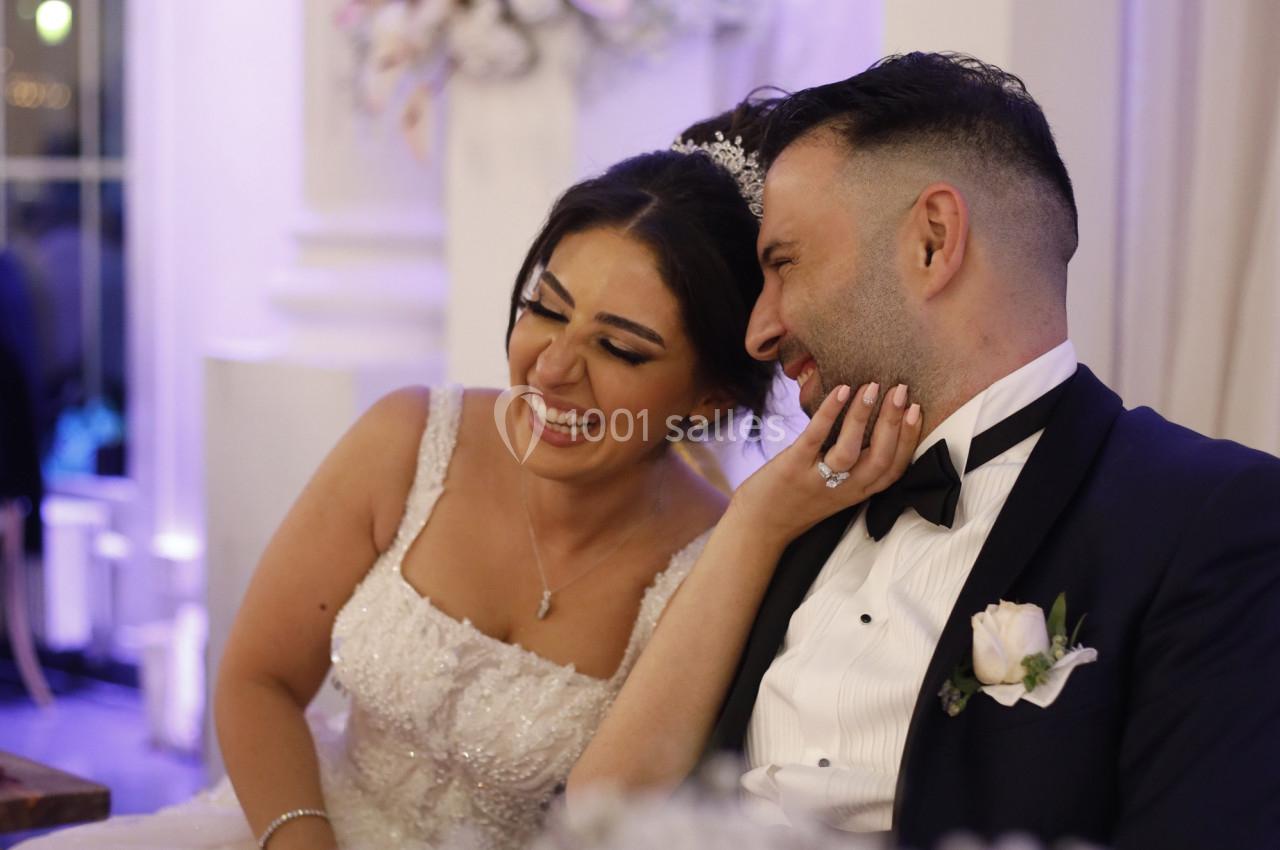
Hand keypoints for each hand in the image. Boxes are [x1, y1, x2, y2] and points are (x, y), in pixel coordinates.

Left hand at [730, 383, 921, 544]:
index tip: (917, 410)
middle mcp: (843, 489)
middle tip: (902, 390)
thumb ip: (854, 467)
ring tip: (873, 386)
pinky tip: (841, 390)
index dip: (909, 439)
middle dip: (894, 422)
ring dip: (863, 416)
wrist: (759, 526)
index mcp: (858, 493)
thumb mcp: (835, 490)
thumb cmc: (798, 501)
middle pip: (879, 457)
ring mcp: (818, 479)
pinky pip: (815, 437)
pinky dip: (830, 413)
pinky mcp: (793, 467)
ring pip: (849, 449)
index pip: (894, 468)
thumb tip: (868, 423)